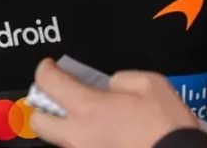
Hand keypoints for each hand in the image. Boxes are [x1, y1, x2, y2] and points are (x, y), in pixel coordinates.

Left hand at [28, 58, 196, 147]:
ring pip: (58, 141)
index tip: (49, 66)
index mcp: (88, 107)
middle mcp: (78, 134)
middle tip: (56, 99)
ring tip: (84, 121)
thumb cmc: (168, 127)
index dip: (44, 69)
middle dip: (42, 108)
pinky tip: (102, 137)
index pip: (48, 82)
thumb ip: (121, 79)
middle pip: (38, 121)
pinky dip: (84, 142)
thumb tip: (109, 86)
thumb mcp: (150, 84)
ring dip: (64, 128)